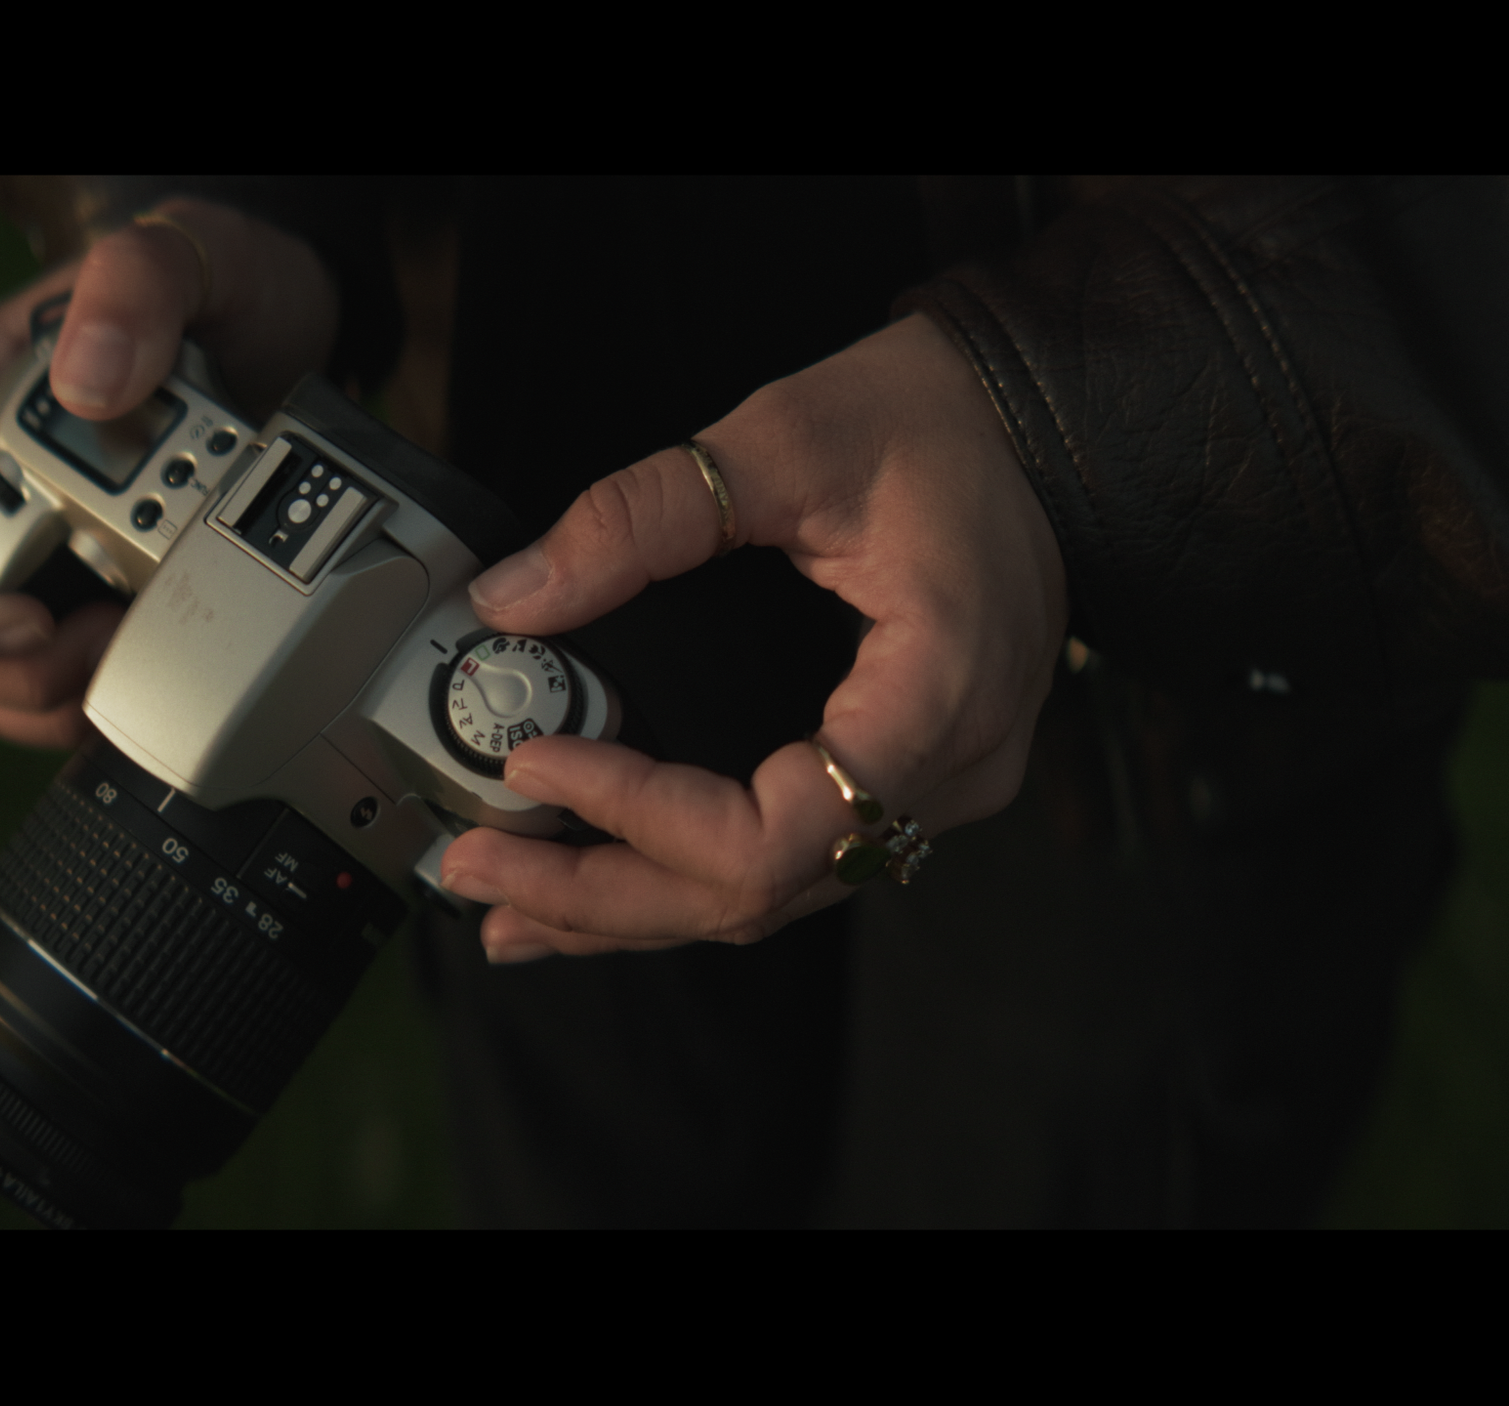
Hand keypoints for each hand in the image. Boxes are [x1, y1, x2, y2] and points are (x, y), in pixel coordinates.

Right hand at [0, 197, 337, 747]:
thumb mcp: (183, 256)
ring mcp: (29, 548)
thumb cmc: (214, 282)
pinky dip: (84, 702)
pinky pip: (48, 682)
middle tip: (99, 644)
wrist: (288, 321)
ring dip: (43, 696)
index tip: (24, 620)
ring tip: (123, 652)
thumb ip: (134, 286)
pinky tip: (141, 674)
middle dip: (3, 667)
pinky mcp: (87, 591)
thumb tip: (86, 387)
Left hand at [436, 314, 1068, 961]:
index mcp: (936, 694)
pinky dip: (687, 879)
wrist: (1031, 419)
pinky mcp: (909, 781)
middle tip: (477, 863)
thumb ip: (644, 515)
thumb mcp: (782, 437)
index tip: (540, 759)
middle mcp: (951, 770)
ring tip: (508, 904)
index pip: (777, 834)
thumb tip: (513, 597)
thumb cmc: (936, 421)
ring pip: (770, 898)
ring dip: (630, 905)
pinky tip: (602, 887)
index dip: (643, 816)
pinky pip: (792, 863)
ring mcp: (937, 789)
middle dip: (602, 892)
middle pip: (760, 895)